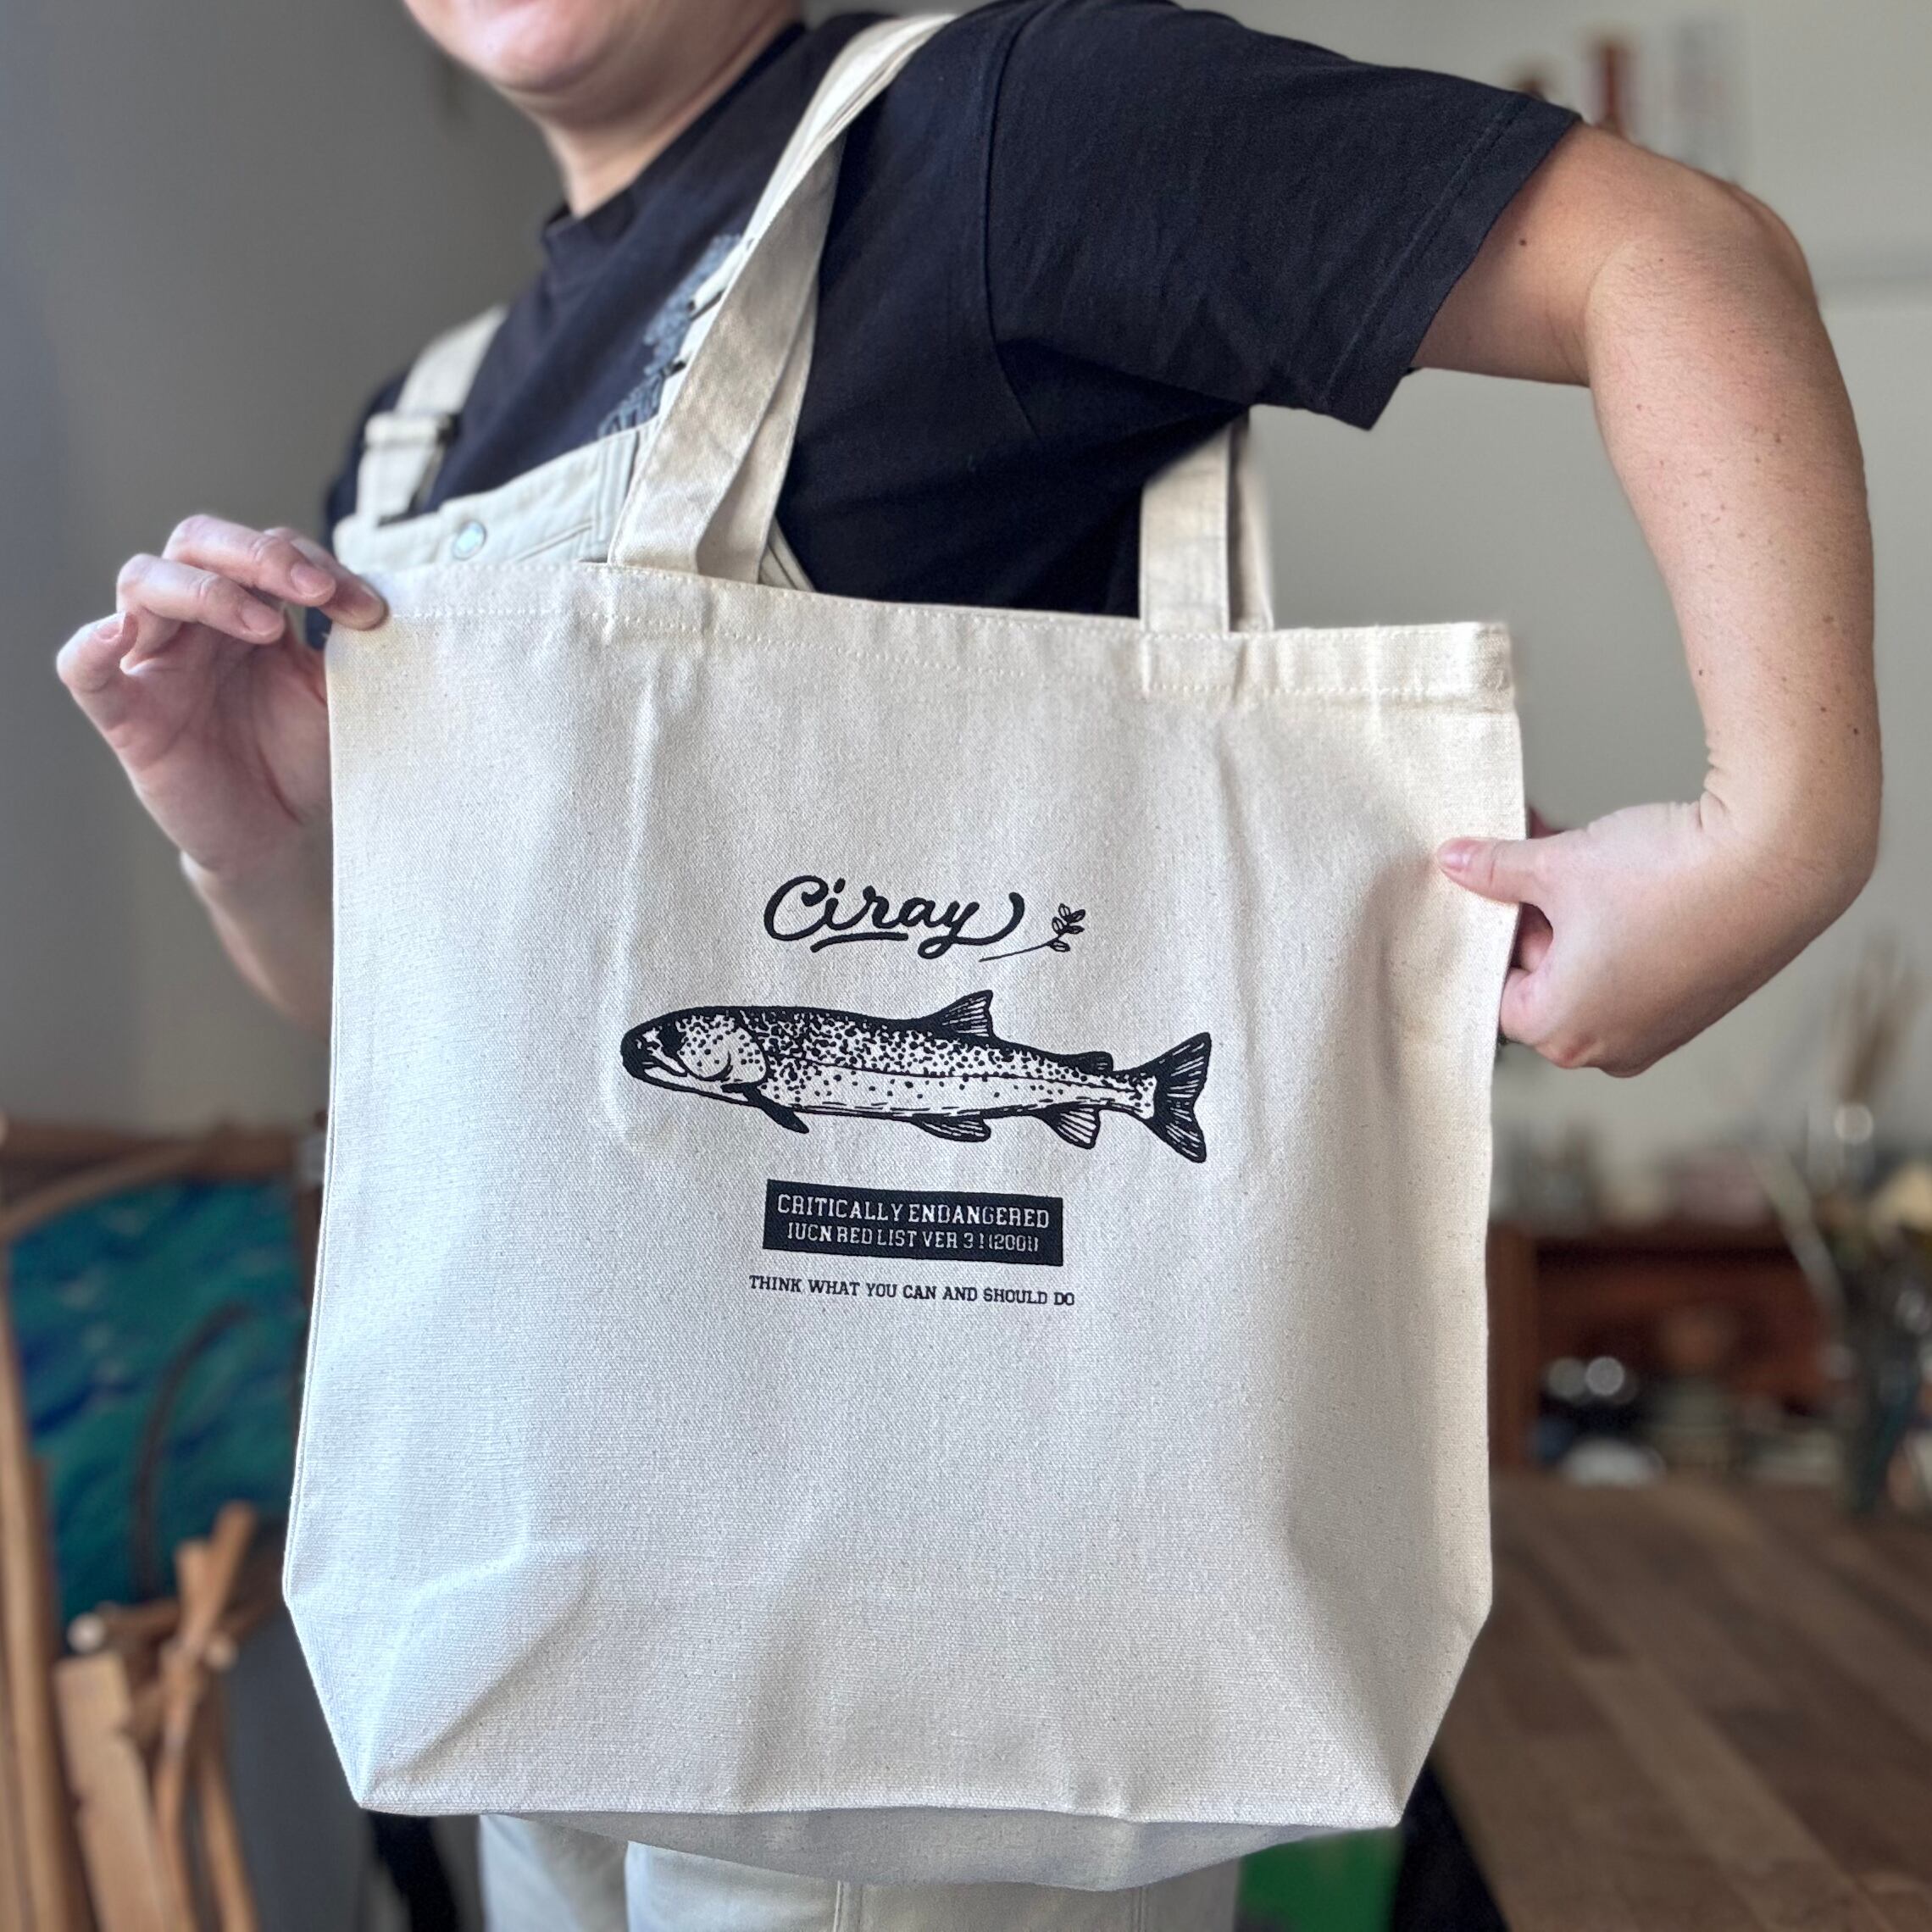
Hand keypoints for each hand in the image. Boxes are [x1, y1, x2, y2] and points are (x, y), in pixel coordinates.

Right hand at [56, 517, 384, 881]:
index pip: (265, 550)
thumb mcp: (332, 691)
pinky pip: (83, 671)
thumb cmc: (300, 756)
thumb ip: (342, 645)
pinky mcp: (127, 717)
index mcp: (247, 607)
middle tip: (313, 590)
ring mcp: (155, 662)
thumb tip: (374, 603)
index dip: (316, 564)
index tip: (370, 611)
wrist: (281, 835)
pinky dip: (91, 646)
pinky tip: (117, 633)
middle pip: (197, 543)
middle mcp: (194, 622)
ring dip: (205, 591)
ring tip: (265, 628)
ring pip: (144, 583)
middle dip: (256, 554)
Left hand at [1438, 798, 1869, 1075]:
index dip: (1498, 933)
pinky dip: (1620, 932)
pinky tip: (1623, 879)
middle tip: (1537, 867)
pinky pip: (1636, 975)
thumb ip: (1495, 868)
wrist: (1779, 862)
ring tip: (1577, 860)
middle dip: (1535, 922)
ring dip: (1575, 919)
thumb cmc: (1666, 875)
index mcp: (1561, 1033)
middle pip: (1542, 986)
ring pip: (1590, 976)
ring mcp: (1659, 1033)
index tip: (1504, 890)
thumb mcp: (1556, 864)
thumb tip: (1454, 860)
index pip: (1497, 991)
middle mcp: (1610, 1050)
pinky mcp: (1697, 1007)